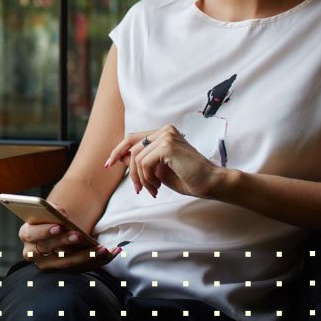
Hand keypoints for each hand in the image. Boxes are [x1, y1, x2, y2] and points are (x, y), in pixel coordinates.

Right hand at [17, 214, 117, 271]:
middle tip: (81, 236)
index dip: (45, 231)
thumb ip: (53, 211)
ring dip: (88, 256)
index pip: (32, 234)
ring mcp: (49, 265)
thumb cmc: (52, 218)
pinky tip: (112, 252)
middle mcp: (34, 253)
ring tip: (103, 248)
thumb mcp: (49, 212)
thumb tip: (62, 215)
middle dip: (66, 243)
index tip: (60, 226)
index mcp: (27, 234)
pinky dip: (98, 261)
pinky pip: (82, 269)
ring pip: (68, 264)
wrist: (56, 230)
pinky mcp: (65, 271)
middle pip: (50, 251)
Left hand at [104, 124, 230, 198]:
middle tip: (136, 188)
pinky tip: (157, 186)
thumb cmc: (189, 178)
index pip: (133, 138)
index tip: (109, 164)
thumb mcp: (158, 170)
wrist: (211, 183)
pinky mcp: (168, 146)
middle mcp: (165, 131)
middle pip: (132, 147)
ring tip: (152, 190)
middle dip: (130, 170)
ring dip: (141, 178)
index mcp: (164, 134)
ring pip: (137, 158)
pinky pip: (144, 163)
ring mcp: (167, 136)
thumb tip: (120, 158)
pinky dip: (147, 178)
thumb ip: (141, 161)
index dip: (118, 151)